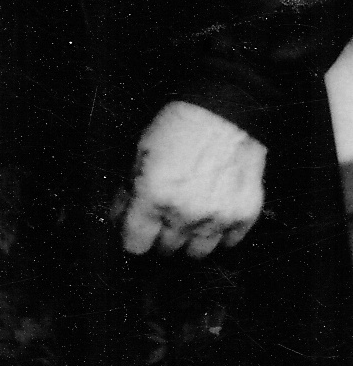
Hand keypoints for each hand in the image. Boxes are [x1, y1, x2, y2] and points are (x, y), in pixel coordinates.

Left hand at [119, 100, 265, 258]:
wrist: (225, 111)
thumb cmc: (179, 127)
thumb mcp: (140, 154)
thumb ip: (129, 192)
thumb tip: (121, 218)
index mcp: (153, 196)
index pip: (134, 245)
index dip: (132, 238)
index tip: (136, 232)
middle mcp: (184, 213)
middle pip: (165, 251)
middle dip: (160, 236)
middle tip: (163, 219)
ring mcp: (217, 217)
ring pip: (197, 254)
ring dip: (189, 241)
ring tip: (188, 221)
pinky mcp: (244, 215)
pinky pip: (229, 243)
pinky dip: (220, 234)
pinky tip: (213, 216)